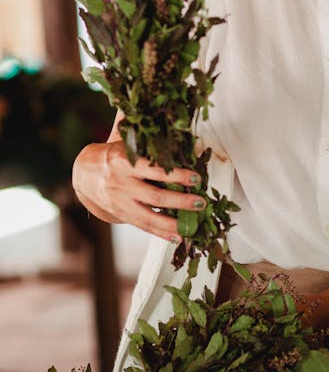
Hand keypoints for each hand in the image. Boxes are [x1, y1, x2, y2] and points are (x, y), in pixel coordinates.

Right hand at [72, 139, 204, 242]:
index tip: (196, 178)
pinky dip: (161, 233)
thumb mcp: (127, 142)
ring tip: (192, 227)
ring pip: (148, 217)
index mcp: (124, 160)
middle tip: (201, 203)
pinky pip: (143, 226)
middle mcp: (121, 182)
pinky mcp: (121, 214)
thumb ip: (149, 140)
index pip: (155, 169)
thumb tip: (177, 134)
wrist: (85, 172)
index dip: (177, 175)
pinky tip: (177, 237)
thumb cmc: (115, 154)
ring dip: (173, 224)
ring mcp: (120, 201)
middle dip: (181, 202)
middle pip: (155, 196)